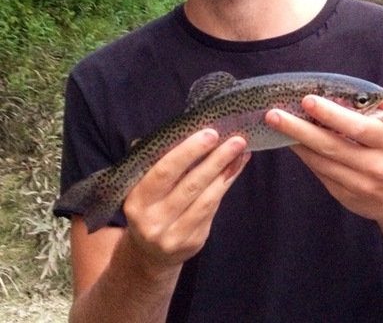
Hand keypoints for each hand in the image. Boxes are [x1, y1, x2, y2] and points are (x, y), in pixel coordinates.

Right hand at [122, 129, 249, 268]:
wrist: (148, 254)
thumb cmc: (150, 206)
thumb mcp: (144, 186)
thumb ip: (158, 161)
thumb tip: (184, 130)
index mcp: (137, 200)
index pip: (163, 172)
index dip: (188, 152)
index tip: (211, 133)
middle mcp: (153, 220)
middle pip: (190, 185)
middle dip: (216, 159)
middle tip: (236, 140)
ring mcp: (173, 235)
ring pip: (206, 198)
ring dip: (227, 172)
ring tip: (242, 151)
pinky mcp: (193, 242)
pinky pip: (213, 209)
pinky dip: (226, 185)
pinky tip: (236, 168)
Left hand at [265, 93, 382, 223]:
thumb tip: (382, 99)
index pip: (358, 127)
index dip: (332, 115)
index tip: (308, 101)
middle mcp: (375, 166)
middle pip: (331, 146)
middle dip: (300, 129)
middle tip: (275, 114)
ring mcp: (358, 184)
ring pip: (321, 161)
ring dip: (297, 141)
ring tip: (277, 123)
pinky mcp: (343, 195)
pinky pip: (319, 172)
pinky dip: (304, 155)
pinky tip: (291, 140)